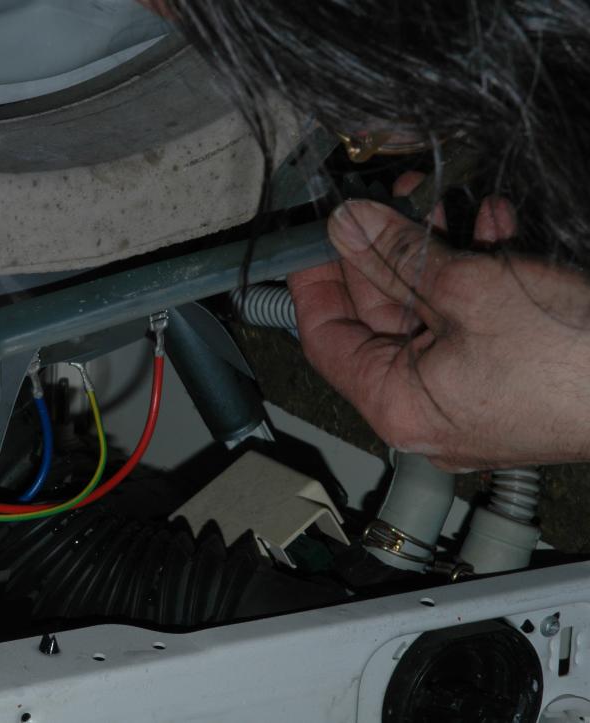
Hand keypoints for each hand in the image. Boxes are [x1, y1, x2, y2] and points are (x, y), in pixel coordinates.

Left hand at [288, 177, 589, 469]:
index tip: (313, 234)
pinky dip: (478, 273)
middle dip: (385, 248)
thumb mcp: (471, 291)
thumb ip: (400, 255)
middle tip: (387, 197)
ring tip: (443, 197)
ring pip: (431, 310)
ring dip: (436, 250)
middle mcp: (426, 409)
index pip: (325, 338)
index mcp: (398, 405)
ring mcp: (469, 395)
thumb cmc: (578, 361)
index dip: (314, 280)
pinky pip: (474, 320)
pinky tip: (495, 225)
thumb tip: (350, 226)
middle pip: (379, 318)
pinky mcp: (509, 377)